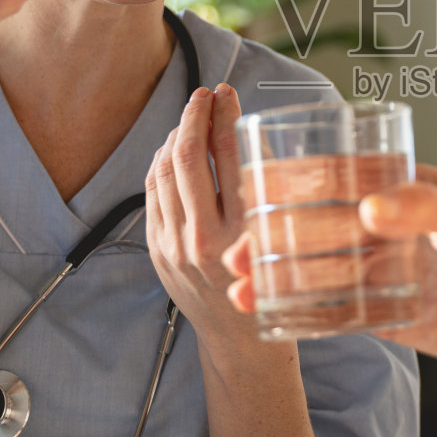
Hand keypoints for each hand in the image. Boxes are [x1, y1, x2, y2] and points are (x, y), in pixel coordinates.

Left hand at [145, 84, 260, 347]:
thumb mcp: (283, 237)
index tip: (227, 93)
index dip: (225, 116)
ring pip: (163, 172)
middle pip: (186, 158)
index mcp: (242, 234)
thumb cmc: (274, 285)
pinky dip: (162, 164)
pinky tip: (175, 151)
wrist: (243, 342)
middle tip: (204, 95)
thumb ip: (266, 188)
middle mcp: (203, 241)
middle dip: (193, 116)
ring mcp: (173, 247)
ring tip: (191, 119)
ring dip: (174, 137)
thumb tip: (246, 130)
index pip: (226, 156)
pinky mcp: (157, 252)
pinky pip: (153, 194)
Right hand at [224, 166, 436, 362]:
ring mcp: (376, 270)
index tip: (256, 189)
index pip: (337, 178)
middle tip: (237, 248)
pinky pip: (331, 311)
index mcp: (400, 189)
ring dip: (273, 274)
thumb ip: (428, 209)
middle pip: (314, 227)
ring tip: (237, 283)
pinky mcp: (379, 312)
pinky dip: (296, 312)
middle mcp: (380, 227)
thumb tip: (372, 206)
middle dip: (272, 236)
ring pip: (314, 269)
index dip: (294, 182)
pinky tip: (264, 312)